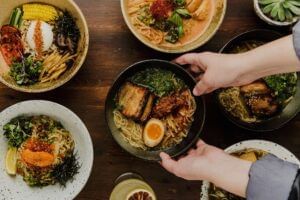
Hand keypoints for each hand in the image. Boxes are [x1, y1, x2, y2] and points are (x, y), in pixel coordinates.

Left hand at [160, 140, 225, 180]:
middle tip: (167, 142)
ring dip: (183, 143)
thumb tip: (161, 157)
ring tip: (176, 137)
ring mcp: (197, 155)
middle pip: (180, 155)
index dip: (165, 158)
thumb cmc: (199, 169)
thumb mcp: (178, 169)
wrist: (214, 164)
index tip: (160, 152)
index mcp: (183, 169)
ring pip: (188, 147)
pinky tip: (188, 134)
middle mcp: (190, 163)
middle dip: (175, 150)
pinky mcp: (203, 148)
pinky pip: (197, 141)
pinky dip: (193, 138)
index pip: (171, 164)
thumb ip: (168, 163)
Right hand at [174, 35, 299, 95]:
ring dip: (197, 83)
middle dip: (187, 74)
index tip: (172, 64)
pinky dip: (205, 88)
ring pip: (201, 77)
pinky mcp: (220, 78)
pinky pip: (209, 83)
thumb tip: (195, 91)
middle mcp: (206, 64)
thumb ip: (200, 86)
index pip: (186, 58)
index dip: (178, 61)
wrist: (245, 69)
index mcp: (201, 59)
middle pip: (193, 68)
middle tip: (179, 81)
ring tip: (188, 90)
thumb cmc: (227, 68)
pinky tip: (200, 94)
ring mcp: (213, 71)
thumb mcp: (209, 79)